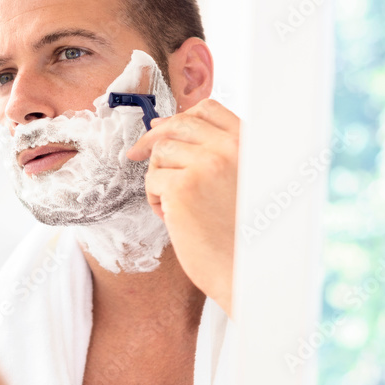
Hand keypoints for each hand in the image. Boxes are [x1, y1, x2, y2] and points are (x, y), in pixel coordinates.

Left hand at [126, 98, 238, 316]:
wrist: (248, 274)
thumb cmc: (244, 235)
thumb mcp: (244, 181)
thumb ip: (219, 153)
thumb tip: (163, 127)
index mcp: (250, 143)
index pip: (209, 109)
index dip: (179, 118)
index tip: (160, 129)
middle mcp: (231, 147)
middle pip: (179, 125)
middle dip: (152, 138)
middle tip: (134, 154)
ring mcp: (207, 164)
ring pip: (161, 153)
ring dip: (158, 178)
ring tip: (175, 207)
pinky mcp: (183, 187)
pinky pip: (152, 179)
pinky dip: (155, 200)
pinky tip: (173, 219)